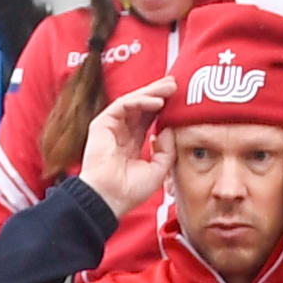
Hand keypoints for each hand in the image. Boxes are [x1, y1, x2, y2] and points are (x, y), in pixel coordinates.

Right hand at [78, 77, 176, 220]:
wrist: (109, 199)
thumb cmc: (129, 191)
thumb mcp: (157, 170)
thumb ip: (166, 150)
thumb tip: (168, 129)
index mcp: (132, 143)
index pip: (148, 118)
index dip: (163, 107)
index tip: (180, 99)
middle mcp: (121, 132)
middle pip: (141, 106)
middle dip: (159, 93)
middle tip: (176, 84)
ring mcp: (111, 127)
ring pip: (133, 102)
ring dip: (152, 92)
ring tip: (170, 87)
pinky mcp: (102, 124)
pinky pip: (123, 105)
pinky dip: (140, 101)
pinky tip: (157, 102)